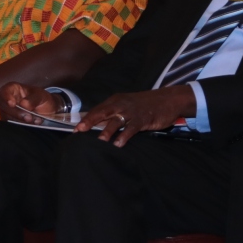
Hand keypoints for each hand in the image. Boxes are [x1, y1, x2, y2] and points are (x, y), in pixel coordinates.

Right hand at [0, 81, 62, 124]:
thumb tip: (23, 104)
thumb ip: (33, 99)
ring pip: (7, 118)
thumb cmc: (41, 99)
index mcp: (13, 89)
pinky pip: (11, 126)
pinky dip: (21, 126)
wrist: (47, 112)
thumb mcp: (40, 96)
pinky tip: (32, 124)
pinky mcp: (10, 122)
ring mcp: (7, 113)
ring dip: (20, 121)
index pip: (4, 91)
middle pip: (4, 107)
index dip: (6, 97)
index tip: (12, 104)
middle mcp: (7, 101)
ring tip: (35, 121)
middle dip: (16, 113)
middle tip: (29, 117)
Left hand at [77, 86, 196, 146]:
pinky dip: (125, 136)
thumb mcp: (128, 106)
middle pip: (103, 112)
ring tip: (99, 142)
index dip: (86, 118)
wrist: (168, 99)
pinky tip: (119, 144)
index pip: (97, 109)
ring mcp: (132, 111)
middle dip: (90, 121)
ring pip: (116, 121)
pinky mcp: (143, 118)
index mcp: (116, 100)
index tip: (74, 129)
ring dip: (107, 131)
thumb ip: (115, 114)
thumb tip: (99, 126)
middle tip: (79, 131)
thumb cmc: (146, 105)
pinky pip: (132, 128)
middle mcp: (122, 104)